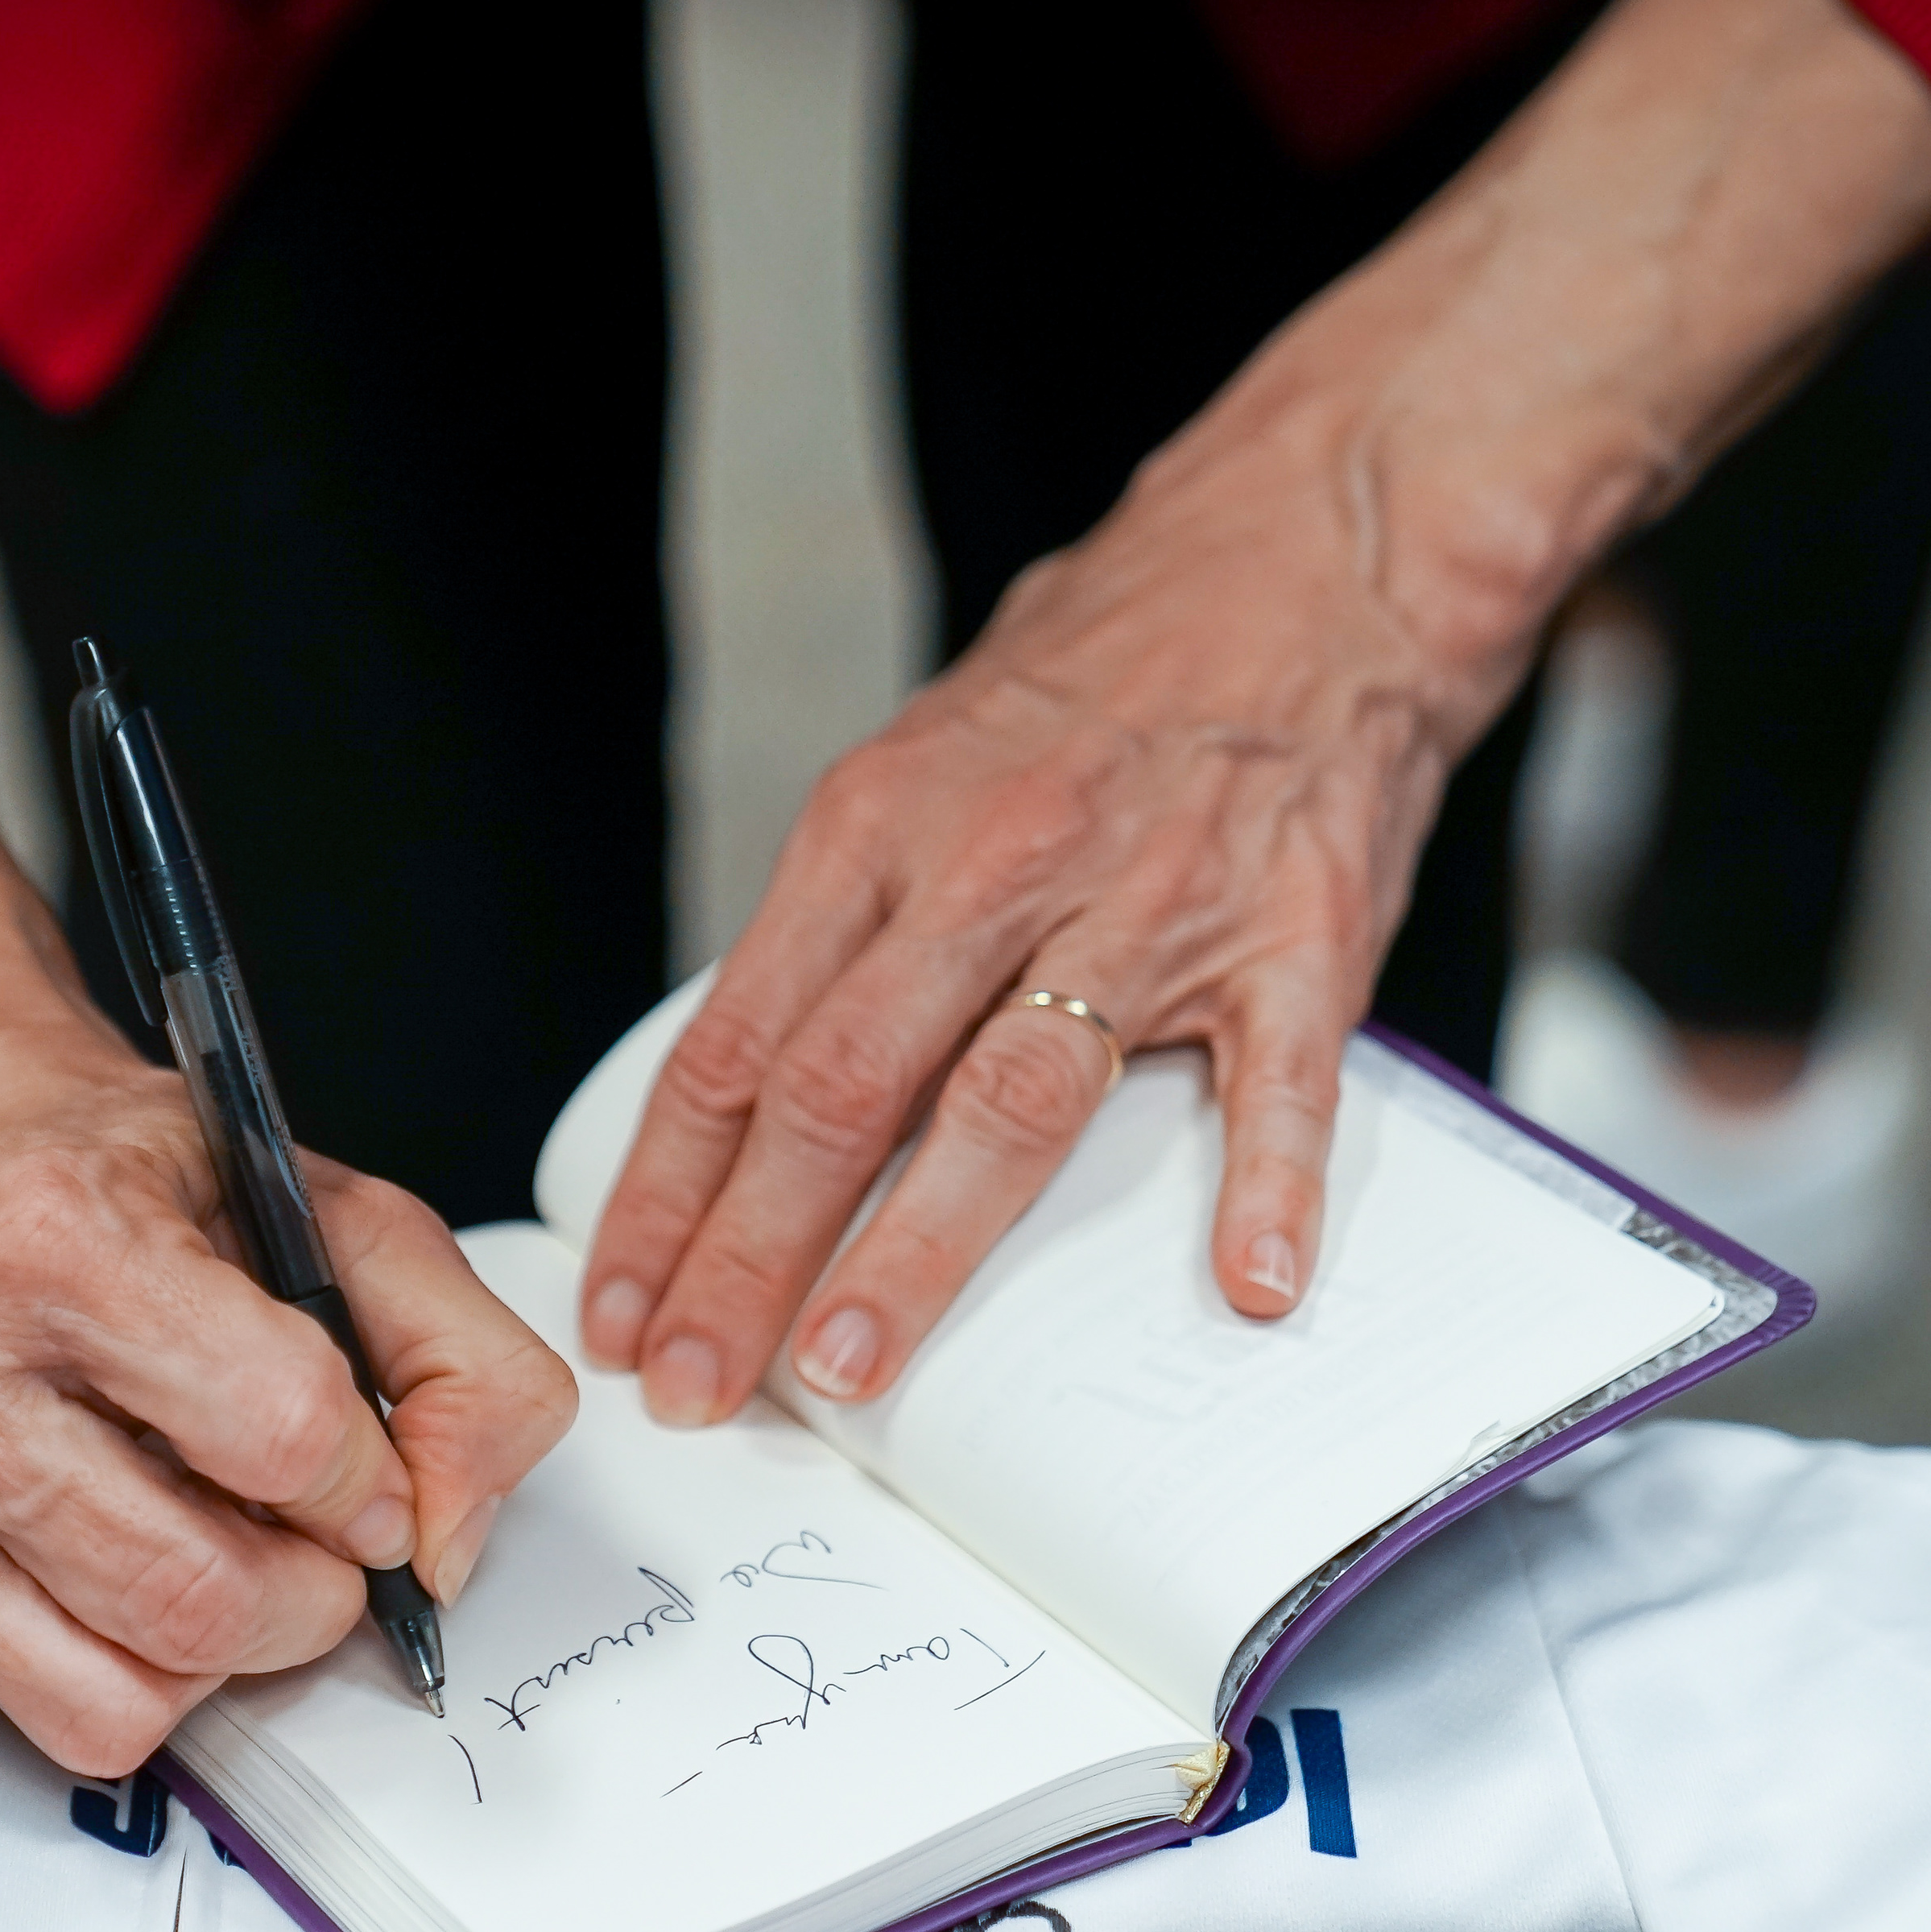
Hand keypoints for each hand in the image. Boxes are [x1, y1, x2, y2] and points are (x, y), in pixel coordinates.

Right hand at [0, 691, 573, 1774]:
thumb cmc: (132, 1192)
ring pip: (112, 1701)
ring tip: (215, 1554)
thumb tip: (447, 1541)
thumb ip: (463, 1363)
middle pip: (197, 1599)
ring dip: (212, 1659)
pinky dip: (107, 1667)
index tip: (367, 1478)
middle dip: (306, 1601)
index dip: (370, 1484)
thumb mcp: (339, 1216)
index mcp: (57, 1238)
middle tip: (313, 1548)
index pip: (286, 1435)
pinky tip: (108, 1559)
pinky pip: (30, 1716)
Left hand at [579, 0, 1930, 1424]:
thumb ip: (848, 926)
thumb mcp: (920, 769)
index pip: (737, 1043)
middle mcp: (992, 866)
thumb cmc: (1102, 677)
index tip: (626, 1310)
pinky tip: (1247, 1285)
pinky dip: (1266, 1187)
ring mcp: (1146, 902)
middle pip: (838, 1088)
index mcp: (879, 831)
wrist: (1304, 548)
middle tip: (700, 1383)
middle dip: (749, 1254)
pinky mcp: (1294, 930)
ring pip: (1010, 1097)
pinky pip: (1276, 1078)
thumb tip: (756, 1088)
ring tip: (855, 1365)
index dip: (667, 1194)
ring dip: (922, 1245)